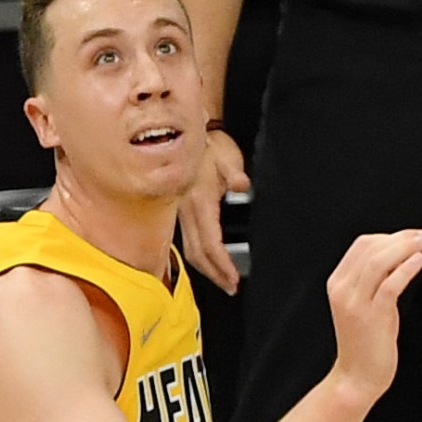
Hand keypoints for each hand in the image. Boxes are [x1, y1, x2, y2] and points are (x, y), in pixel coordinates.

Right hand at [182, 127, 249, 292]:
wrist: (189, 133)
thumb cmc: (209, 145)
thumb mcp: (226, 155)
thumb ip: (233, 172)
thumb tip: (240, 184)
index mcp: (199, 201)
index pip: (209, 242)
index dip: (221, 263)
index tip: (233, 277)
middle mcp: (186, 211)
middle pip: (198, 253)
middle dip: (214, 274)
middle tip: (230, 287)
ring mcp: (181, 213)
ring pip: (190, 250)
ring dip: (206, 269)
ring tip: (223, 281)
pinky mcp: (181, 212)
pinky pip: (187, 241)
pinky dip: (198, 257)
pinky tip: (208, 263)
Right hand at [326, 228, 421, 399]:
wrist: (357, 377)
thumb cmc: (366, 340)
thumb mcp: (366, 303)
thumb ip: (376, 279)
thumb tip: (400, 254)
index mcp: (338, 283)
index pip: (362, 245)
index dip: (389, 235)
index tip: (411, 235)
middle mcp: (343, 290)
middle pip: (371, 248)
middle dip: (401, 237)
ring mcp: (355, 303)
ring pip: (379, 262)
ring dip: (405, 248)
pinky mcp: (371, 317)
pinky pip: (390, 285)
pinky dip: (405, 270)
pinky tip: (419, 261)